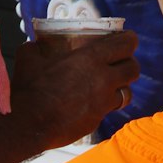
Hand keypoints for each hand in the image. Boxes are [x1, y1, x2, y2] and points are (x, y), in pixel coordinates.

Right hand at [10, 30, 139, 148]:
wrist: (29, 123)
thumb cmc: (30, 88)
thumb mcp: (30, 56)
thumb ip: (38, 47)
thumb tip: (36, 44)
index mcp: (91, 58)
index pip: (125, 45)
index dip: (129, 40)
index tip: (128, 39)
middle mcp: (103, 79)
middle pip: (133, 69)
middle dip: (129, 64)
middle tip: (120, 62)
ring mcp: (102, 103)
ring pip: (126, 93)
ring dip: (120, 87)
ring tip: (109, 85)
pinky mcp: (96, 121)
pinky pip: (108, 110)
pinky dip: (104, 105)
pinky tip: (91, 104)